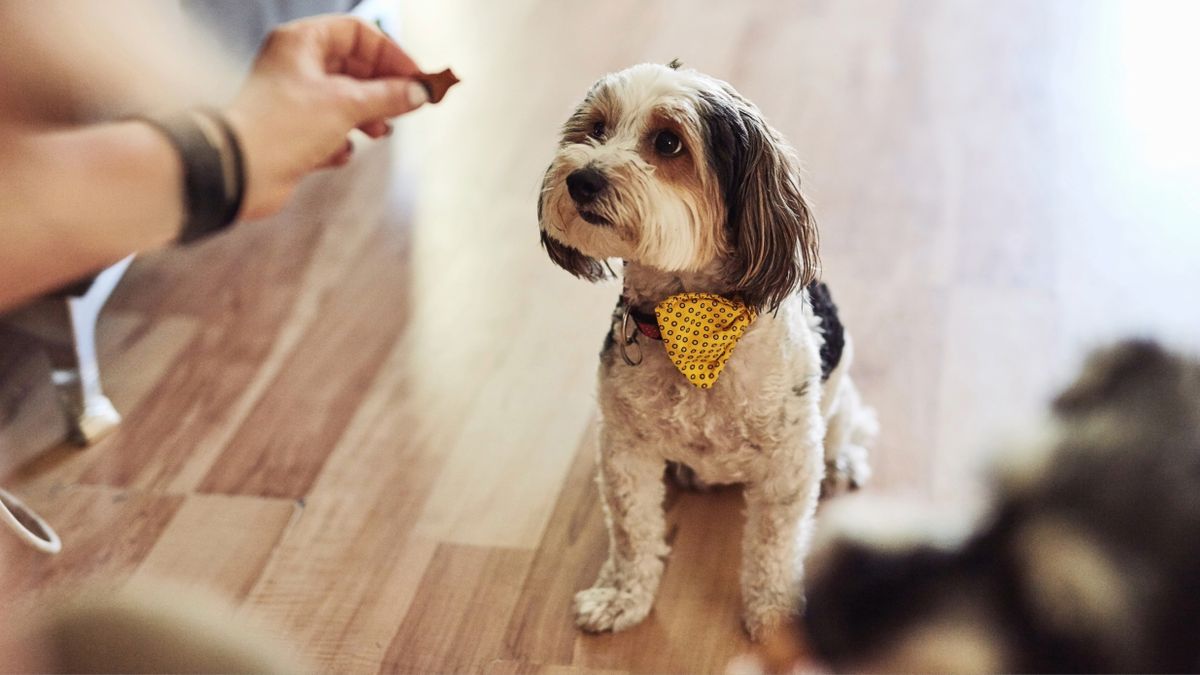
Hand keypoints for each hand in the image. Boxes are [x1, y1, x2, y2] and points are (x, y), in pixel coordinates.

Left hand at [225, 15, 428, 218]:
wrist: (240, 171)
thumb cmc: (283, 126)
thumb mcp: (346, 105)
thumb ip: (388, 96)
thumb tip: (420, 91)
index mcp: (302, 42)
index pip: (358, 33)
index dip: (391, 54)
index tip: (416, 79)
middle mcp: (296, 65)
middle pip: (354, 66)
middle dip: (382, 89)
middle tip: (406, 107)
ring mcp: (293, 98)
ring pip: (344, 99)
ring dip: (367, 116)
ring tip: (379, 133)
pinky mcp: (292, 131)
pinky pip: (329, 128)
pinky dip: (340, 140)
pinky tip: (339, 152)